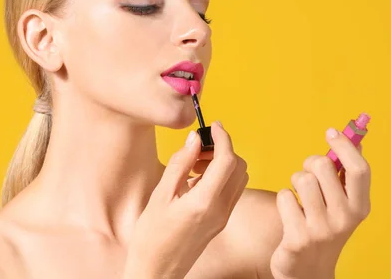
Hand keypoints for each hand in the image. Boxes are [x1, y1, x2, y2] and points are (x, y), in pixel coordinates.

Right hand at [124, 121, 248, 278]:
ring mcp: (223, 217)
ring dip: (223, 163)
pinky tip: (196, 180)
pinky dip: (221, 177)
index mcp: (204, 202)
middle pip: (239, 167)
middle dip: (223, 150)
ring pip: (239, 178)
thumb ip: (180, 164)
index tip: (213, 125)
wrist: (156, 271)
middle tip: (198, 148)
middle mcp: (220, 209)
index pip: (227, 160)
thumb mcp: (161, 195)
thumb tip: (194, 139)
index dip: (223, 137)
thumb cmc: (151, 236)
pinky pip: (231, 191)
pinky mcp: (221, 221)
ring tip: (195, 165)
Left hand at [270, 128, 371, 278]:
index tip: (330, 131)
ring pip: (300, 179)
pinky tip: (290, 215)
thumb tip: (354, 138)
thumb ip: (347, 175)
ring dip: (295, 183)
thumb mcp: (343, 205)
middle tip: (309, 177)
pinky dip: (283, 201)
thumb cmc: (325, 228)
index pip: (359, 169)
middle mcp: (345, 218)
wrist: (309, 272)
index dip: (344, 145)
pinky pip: (284, 197)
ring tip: (300, 199)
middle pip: (323, 166)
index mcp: (360, 207)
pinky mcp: (298, 237)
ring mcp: (321, 229)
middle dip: (310, 164)